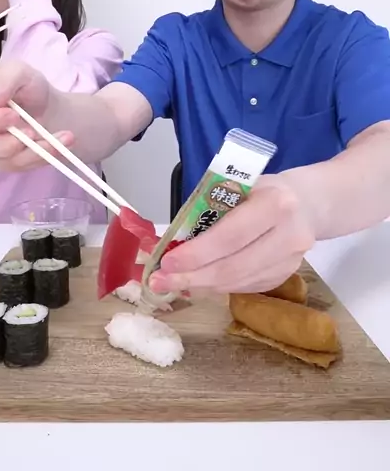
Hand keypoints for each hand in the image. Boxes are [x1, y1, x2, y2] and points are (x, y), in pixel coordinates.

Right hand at [0, 60, 72, 170]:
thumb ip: (1, 81)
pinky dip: (39, 156)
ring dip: (26, 151)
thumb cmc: (25, 85)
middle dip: (2, 142)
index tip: (12, 114)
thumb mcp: (18, 71)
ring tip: (50, 136)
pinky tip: (58, 144)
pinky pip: (15, 166)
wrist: (47, 107)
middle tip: (31, 131)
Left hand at [149, 176, 315, 294]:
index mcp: (276, 204)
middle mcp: (289, 236)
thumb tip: (173, 238)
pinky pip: (246, 286)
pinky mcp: (286, 276)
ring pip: (238, 282)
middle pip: (233, 267)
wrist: (309, 203)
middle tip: (160, 281)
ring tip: (172, 284)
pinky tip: (198, 283)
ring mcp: (292, 261)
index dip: (196, 254)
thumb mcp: (240, 184)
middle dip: (192, 277)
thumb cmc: (265, 189)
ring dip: (202, 286)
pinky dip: (218, 286)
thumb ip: (211, 207)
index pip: (230, 237)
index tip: (167, 262)